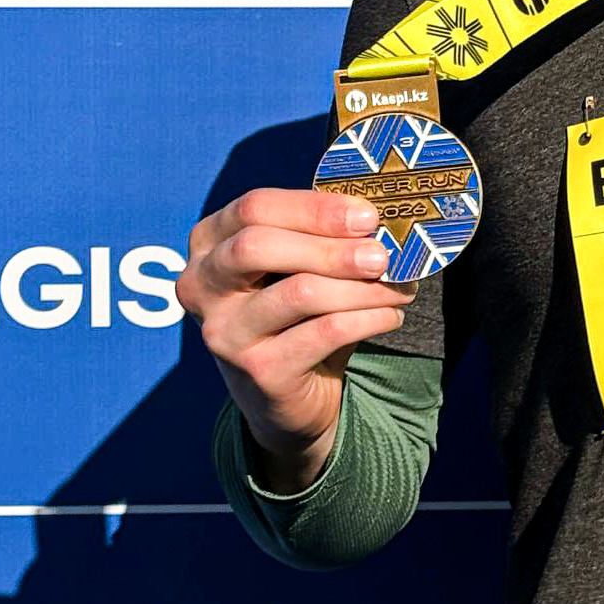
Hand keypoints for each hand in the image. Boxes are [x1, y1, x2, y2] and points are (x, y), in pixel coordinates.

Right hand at [176, 187, 416, 486]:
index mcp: (209, 243)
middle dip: (331, 247)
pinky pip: (324, 333)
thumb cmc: (293, 313)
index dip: (314, 208)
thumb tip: (374, 215)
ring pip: (300, 292)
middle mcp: (202, 286)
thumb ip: (321, 236)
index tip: (367, 215)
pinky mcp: (258, 370)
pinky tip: (390, 316)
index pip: (254, 208)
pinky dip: (367, 320)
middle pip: (259, 246)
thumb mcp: (296, 266)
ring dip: (361, 288)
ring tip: (401, 288)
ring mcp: (225, 332)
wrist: (284, 395)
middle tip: (382, 255)